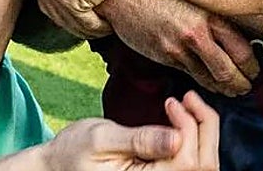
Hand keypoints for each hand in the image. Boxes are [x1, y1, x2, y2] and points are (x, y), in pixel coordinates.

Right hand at [39, 92, 218, 170]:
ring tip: (187, 105)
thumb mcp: (101, 139)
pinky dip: (195, 141)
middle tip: (188, 97)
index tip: (171, 102)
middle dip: (205, 127)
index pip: (187, 162)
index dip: (189, 127)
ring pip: (203, 167)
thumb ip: (140, 140)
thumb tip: (177, 138)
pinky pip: (191, 166)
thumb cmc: (74, 152)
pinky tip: (183, 121)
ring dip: (203, 133)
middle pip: (204, 167)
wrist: (58, 166)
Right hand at [101, 0, 257, 95]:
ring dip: (224, 88)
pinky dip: (203, 84)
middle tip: (246, 85)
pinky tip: (207, 82)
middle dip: (241, 83)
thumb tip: (231, 29)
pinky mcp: (164, 55)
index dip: (252, 66)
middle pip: (230, 70)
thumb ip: (211, 11)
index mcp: (209, 13)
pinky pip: (191, 77)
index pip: (243, 50)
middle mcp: (197, 32)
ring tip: (231, 89)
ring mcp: (180, 47)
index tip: (254, 69)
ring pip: (211, 78)